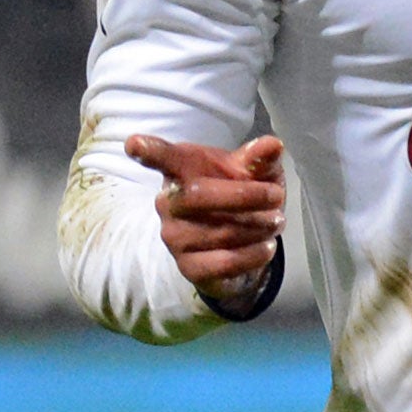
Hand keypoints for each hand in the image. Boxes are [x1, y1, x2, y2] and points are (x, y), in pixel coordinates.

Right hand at [125, 133, 285, 305]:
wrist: (245, 239)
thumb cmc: (242, 192)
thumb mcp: (255, 172)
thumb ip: (259, 159)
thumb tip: (272, 145)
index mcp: (181, 169)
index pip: (161, 157)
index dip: (148, 151)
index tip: (135, 144)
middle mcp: (168, 202)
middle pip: (198, 194)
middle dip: (246, 195)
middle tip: (276, 196)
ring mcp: (174, 236)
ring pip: (220, 231)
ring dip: (258, 227)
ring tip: (276, 221)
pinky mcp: (188, 267)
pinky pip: (224, 262)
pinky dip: (252, 254)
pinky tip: (266, 247)